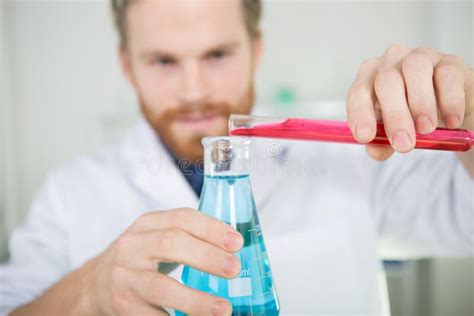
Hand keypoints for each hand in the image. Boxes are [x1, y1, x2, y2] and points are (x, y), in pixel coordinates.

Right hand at [86, 208, 242, 314]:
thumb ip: (188, 236)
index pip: (182, 218)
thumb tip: (235, 247)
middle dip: (207, 256)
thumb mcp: (156, 237)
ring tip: (223, 309)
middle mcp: (133, 246)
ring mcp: (125, 277)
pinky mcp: (122, 305)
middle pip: (171, 244)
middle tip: (234, 269)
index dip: (211, 228)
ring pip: (160, 287)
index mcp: (147, 224)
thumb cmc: (139, 259)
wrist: (95, 284)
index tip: (237, 243)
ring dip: (195, 299)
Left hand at [347, 44, 473, 159]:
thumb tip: (375, 151)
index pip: (359, 92)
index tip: (365, 137)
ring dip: (420, 103)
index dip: (360, 114)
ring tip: (426, 129)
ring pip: (415, 69)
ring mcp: (421, 57)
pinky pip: (448, 75)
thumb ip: (381, 142)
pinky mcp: (450, 62)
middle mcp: (391, 61)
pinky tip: (451, 122)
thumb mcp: (392, 130)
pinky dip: (449, 101)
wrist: (447, 108)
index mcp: (369, 77)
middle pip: (387, 81)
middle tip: (404, 144)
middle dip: (394, 115)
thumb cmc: (410, 116)